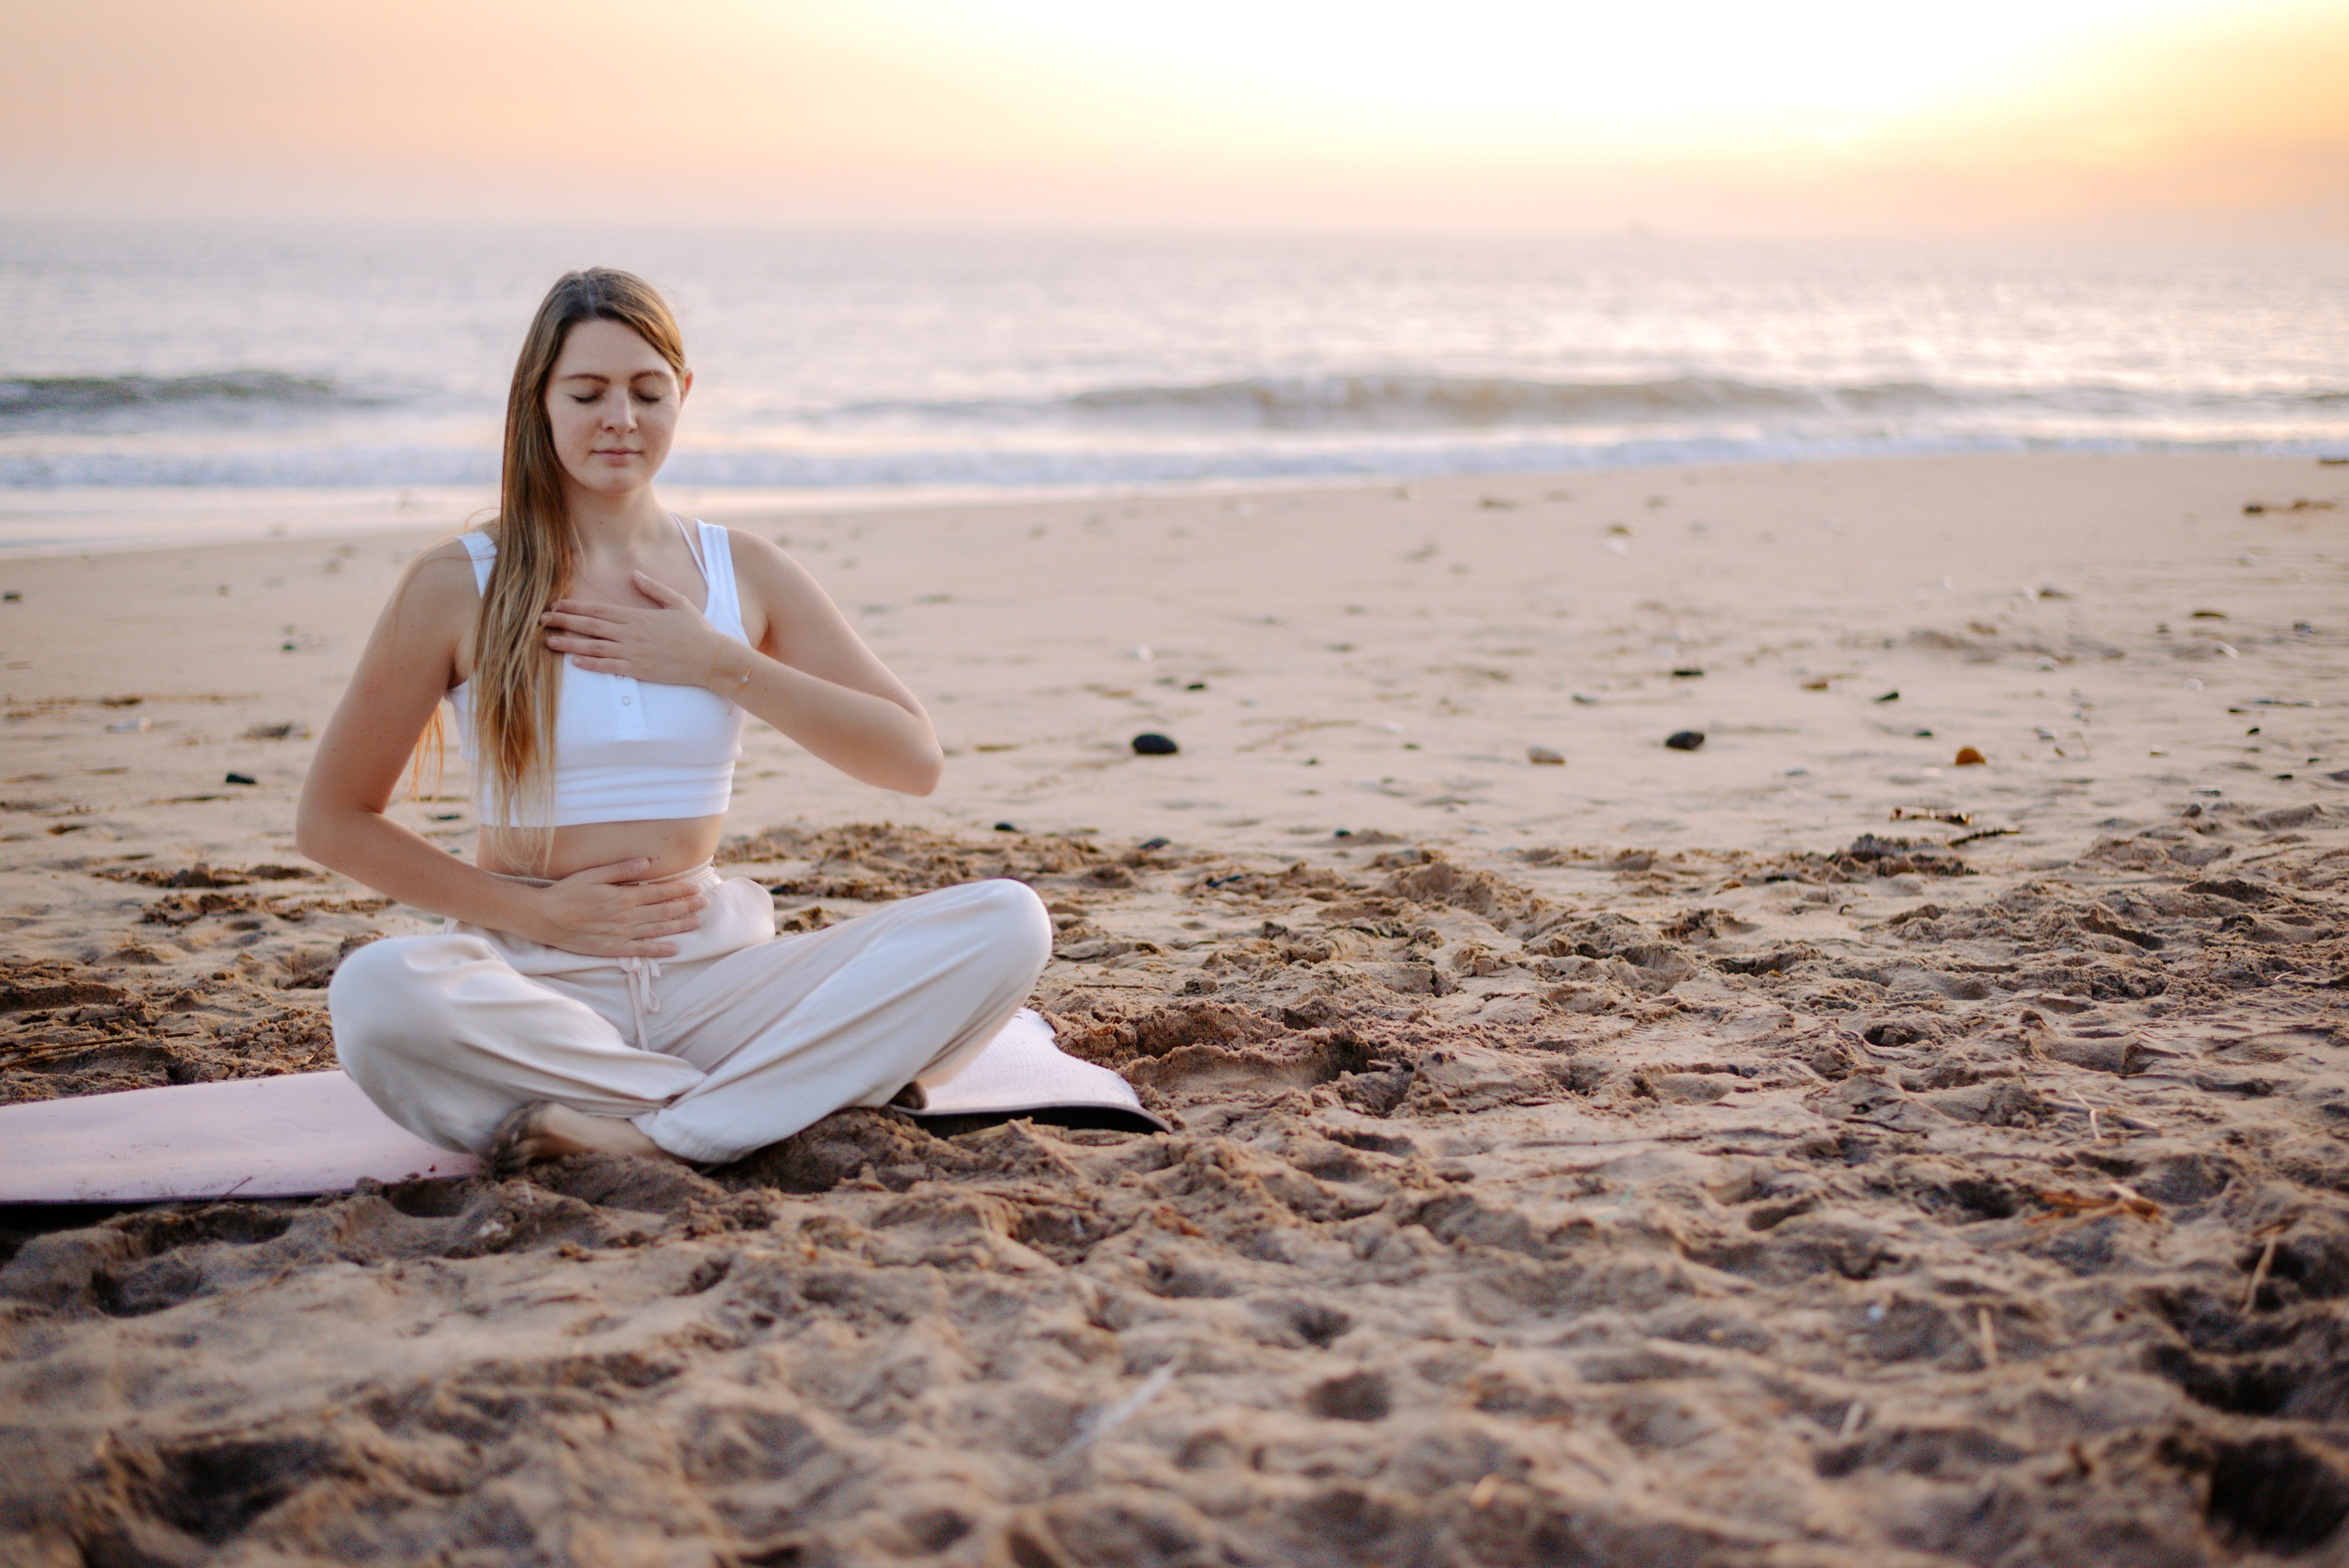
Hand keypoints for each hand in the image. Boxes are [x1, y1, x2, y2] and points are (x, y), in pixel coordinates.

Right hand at [523, 858, 706, 956]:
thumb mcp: (592, 874)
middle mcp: (626, 916)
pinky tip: (674, 950)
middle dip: (687, 906)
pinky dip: (659, 950)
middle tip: (706, 903)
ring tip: (698, 923)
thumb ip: (620, 869)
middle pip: (664, 911)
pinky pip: (641, 950)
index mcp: (623, 896)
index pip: (659, 892)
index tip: (696, 887)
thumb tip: (646, 862)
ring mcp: (621, 934)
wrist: (545, 918)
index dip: (680, 890)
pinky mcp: (613, 949)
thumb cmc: (567, 893)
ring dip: (680, 926)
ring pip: (658, 930)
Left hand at [541, 573, 729, 687]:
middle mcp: (631, 633)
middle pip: (590, 626)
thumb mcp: (677, 602)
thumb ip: (653, 588)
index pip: (599, 610)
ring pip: (594, 647)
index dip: (575, 608)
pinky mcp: (639, 670)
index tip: (556, 605)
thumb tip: (634, 574)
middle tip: (540, 620)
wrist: (711, 657)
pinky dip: (591, 664)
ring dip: (569, 644)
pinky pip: (610, 667)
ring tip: (548, 642)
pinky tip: (574, 663)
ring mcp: (634, 653)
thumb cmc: (697, 629)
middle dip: (564, 622)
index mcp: (637, 616)